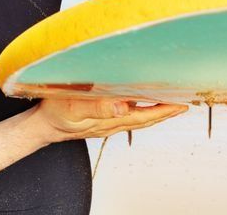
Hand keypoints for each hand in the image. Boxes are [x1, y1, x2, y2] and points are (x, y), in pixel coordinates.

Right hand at [32, 97, 187, 142]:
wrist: (42, 125)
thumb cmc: (55, 114)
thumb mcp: (73, 107)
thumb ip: (97, 107)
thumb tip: (123, 106)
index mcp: (110, 120)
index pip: (144, 117)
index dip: (164, 111)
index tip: (181, 104)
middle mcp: (112, 123)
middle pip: (146, 119)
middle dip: (167, 112)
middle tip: (184, 103)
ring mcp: (108, 121)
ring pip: (139, 117)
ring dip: (156, 111)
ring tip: (171, 102)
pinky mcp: (101, 117)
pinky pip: (128, 114)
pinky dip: (141, 109)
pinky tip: (143, 102)